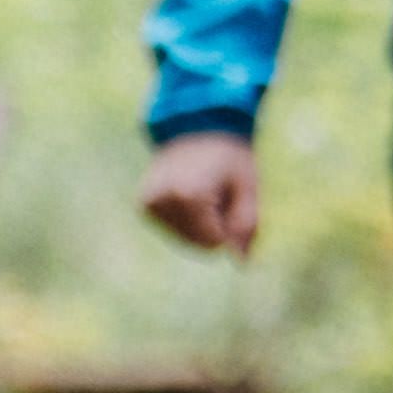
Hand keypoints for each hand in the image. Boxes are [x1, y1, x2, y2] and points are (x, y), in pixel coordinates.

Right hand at [140, 129, 259, 257]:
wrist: (197, 129)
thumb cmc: (230, 158)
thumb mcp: (248, 188)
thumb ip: (247, 227)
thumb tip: (242, 264)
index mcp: (189, 196)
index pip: (214, 243)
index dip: (229, 228)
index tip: (229, 199)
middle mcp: (163, 200)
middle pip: (198, 244)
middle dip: (215, 227)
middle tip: (217, 194)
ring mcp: (149, 203)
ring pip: (184, 240)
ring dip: (200, 224)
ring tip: (204, 192)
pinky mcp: (143, 205)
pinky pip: (173, 230)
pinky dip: (186, 220)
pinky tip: (188, 195)